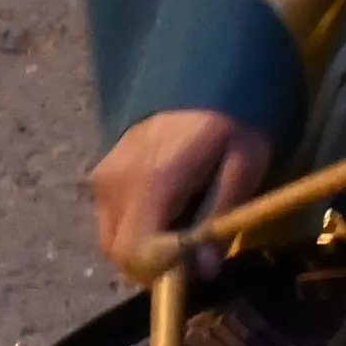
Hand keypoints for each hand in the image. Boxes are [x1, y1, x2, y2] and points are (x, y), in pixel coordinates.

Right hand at [87, 108, 272, 287]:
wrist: (199, 74)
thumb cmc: (229, 120)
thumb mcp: (244, 164)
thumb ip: (221, 216)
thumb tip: (204, 270)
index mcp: (153, 182)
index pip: (137, 253)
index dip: (164, 272)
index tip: (194, 265)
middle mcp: (117, 184)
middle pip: (120, 255)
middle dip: (155, 267)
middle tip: (192, 253)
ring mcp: (103, 180)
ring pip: (112, 243)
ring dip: (144, 250)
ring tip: (180, 229)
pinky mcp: (100, 177)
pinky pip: (110, 223)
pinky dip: (134, 231)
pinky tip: (164, 212)